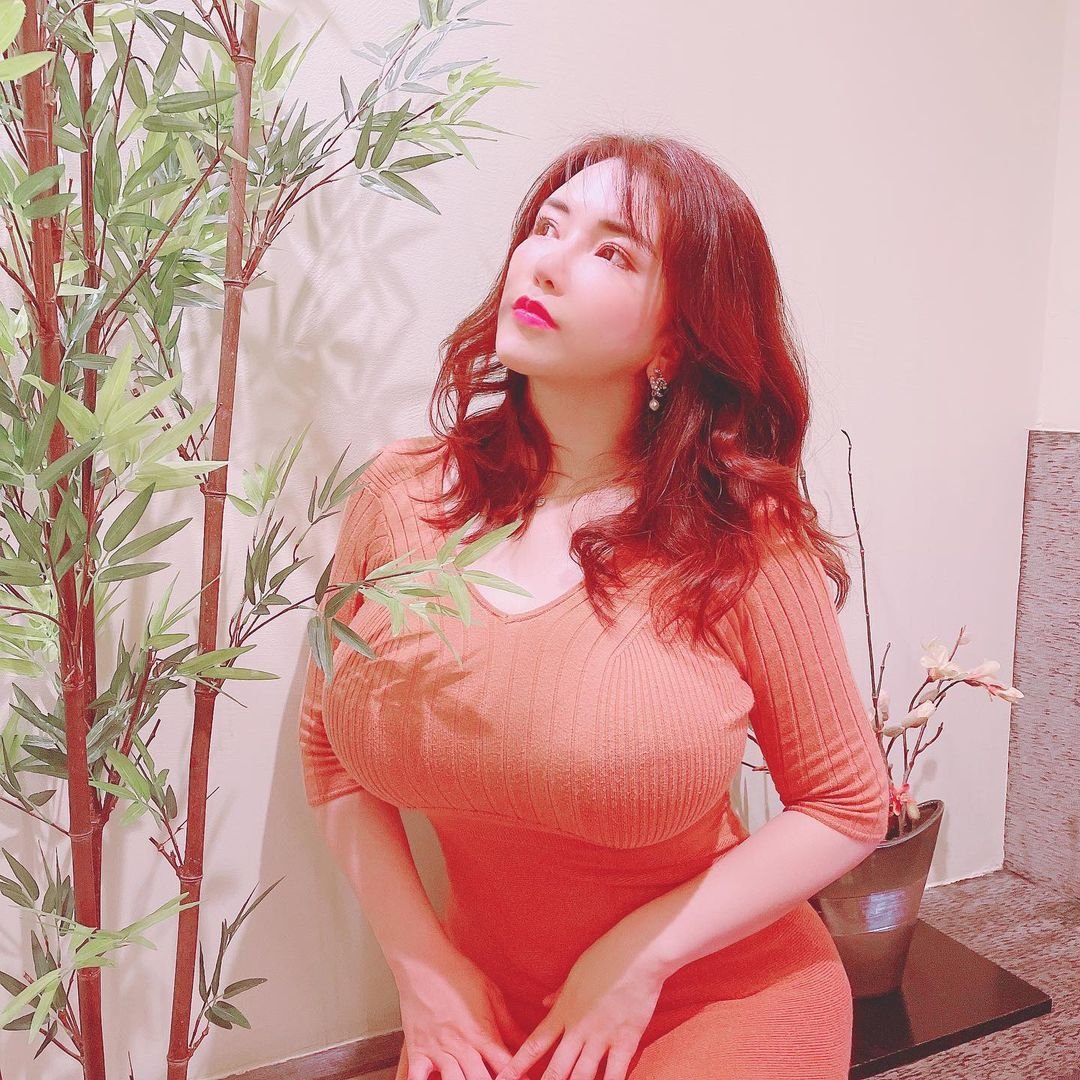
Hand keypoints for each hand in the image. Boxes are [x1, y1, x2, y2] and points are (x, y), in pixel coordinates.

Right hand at [393, 946, 533, 1079]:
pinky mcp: (416, 1050)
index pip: (506, 1065)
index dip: (518, 1076)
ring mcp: (438, 1049)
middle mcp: (461, 1045)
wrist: (425, 960)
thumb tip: (528, 1042)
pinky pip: (417, 1078)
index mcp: (482, 1032)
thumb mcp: (491, 994)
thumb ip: (508, 1025)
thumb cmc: (459, 973)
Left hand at [492, 923, 664, 1079]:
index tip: (503, 1078)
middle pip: (555, 1068)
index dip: (518, 1065)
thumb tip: (543, 1002)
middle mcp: (579, 1028)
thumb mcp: (576, 972)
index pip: (535, 1043)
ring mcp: (602, 1036)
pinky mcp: (626, 1040)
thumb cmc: (606, 956)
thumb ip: (560, 993)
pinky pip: (615, 1073)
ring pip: (581, 1076)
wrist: (638, 952)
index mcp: (564, 1010)